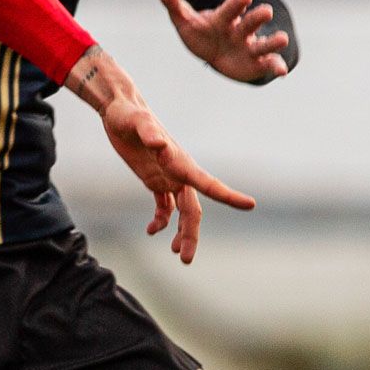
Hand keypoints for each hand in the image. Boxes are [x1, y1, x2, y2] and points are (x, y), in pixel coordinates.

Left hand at [102, 92, 254, 262]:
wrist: (120, 109)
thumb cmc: (128, 114)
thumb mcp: (135, 122)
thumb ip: (148, 132)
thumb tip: (159, 144)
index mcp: (179, 161)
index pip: (206, 183)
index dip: (228, 195)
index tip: (250, 205)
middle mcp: (178, 172)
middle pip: (192, 209)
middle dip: (191, 234)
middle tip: (185, 260)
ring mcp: (168, 177)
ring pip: (182, 212)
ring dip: (181, 233)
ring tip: (177, 254)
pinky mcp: (154, 179)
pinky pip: (164, 206)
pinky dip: (161, 221)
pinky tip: (151, 231)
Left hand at [154, 0, 289, 82]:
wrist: (216, 54)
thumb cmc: (201, 33)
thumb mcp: (183, 18)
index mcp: (225, 18)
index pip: (231, 9)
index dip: (236, 3)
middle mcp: (241, 30)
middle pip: (250, 23)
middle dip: (258, 17)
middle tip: (265, 11)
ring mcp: (250, 47)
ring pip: (263, 44)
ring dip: (273, 42)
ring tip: (282, 39)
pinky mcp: (257, 64)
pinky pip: (268, 65)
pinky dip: (276, 66)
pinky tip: (282, 72)